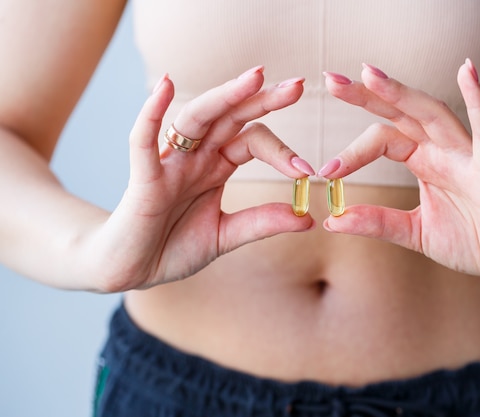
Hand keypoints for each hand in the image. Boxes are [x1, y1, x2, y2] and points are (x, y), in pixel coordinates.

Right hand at [83, 67, 314, 291]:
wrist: (133, 270)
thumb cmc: (173, 247)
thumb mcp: (226, 235)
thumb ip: (261, 223)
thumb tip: (308, 218)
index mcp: (217, 166)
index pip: (253, 141)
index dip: (282, 152)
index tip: (306, 171)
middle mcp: (196, 157)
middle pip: (231, 118)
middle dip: (262, 99)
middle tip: (297, 85)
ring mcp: (170, 163)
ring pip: (196, 119)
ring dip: (224, 96)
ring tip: (254, 77)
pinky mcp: (143, 179)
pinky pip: (143, 142)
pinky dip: (151, 114)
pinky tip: (165, 87)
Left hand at [320, 61, 479, 283]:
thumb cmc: (472, 240)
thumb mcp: (414, 232)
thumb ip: (377, 223)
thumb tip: (331, 220)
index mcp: (424, 161)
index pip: (383, 140)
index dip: (352, 152)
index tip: (325, 172)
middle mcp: (443, 151)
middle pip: (402, 114)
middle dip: (368, 96)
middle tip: (331, 80)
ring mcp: (468, 157)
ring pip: (434, 115)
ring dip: (402, 94)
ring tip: (370, 75)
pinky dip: (479, 102)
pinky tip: (468, 72)